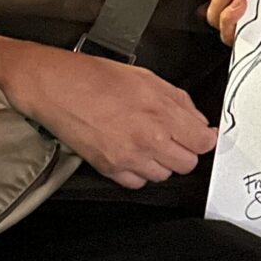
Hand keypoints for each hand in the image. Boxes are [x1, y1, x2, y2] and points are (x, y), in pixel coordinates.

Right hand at [0, 38, 216, 190]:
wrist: (55, 87)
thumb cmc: (94, 77)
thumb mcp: (146, 77)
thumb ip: (177, 101)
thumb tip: (197, 120)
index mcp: (159, 112)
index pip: (202, 142)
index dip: (204, 138)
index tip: (201, 135)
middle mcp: (147, 139)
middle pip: (187, 163)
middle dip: (185, 150)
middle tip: (175, 138)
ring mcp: (127, 157)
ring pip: (163, 175)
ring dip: (161, 162)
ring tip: (148, 142)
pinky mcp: (108, 168)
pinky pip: (138, 183)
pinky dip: (139, 172)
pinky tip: (132, 153)